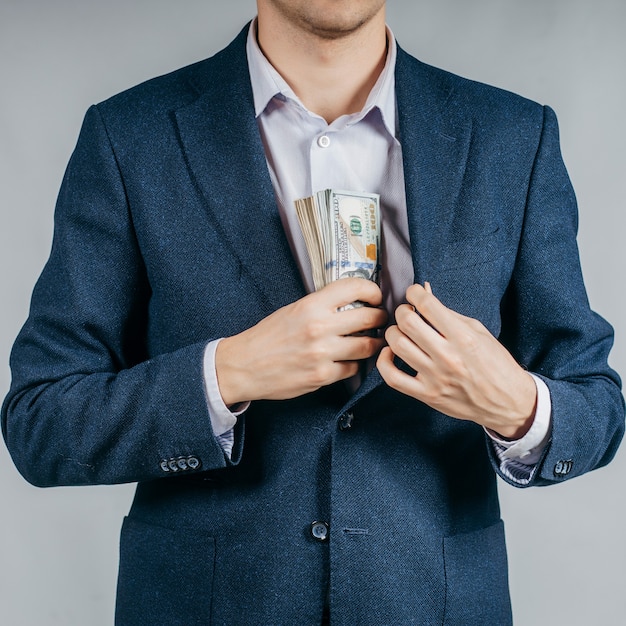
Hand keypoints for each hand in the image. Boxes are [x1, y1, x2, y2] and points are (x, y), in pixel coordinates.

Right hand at [216, 278, 386, 403]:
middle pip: (370, 318)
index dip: (373, 291)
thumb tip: (354, 301)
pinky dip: (353, 364)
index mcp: (312, 305)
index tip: (375, 297)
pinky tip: (346, 360)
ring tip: (368, 340)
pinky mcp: (322, 376)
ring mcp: (322, 354)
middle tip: (378, 319)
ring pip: (367, 346)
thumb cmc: (268, 336)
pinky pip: (353, 368)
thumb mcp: (293, 309)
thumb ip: (322, 304)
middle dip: (379, 318)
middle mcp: (320, 327)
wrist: (244, 365)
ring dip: (372, 343)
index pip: (355, 288)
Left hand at [377, 283, 536, 438]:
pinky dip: (384, 362)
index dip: (415, 293)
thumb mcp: (479, 331)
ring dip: (394, 333)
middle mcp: (448, 357)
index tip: (414, 293)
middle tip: (407, 312)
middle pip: (408, 323)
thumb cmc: (495, 364)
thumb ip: (449, 314)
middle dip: (403, 311)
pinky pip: (392, 377)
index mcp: (464, 338)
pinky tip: (390, 353)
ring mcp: (435, 377)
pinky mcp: (427, 395)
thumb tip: (425, 293)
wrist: (508, 402)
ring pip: (397, 346)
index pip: (428, 305)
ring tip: (401, 332)